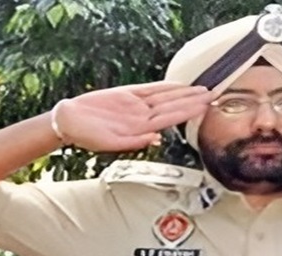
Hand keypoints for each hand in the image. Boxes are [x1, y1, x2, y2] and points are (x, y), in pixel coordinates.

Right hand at [53, 82, 212, 151]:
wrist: (68, 121)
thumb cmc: (86, 136)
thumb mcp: (110, 144)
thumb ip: (133, 143)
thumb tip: (156, 139)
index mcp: (141, 128)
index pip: (171, 117)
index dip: (189, 111)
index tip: (205, 106)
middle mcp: (142, 116)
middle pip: (174, 106)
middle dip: (194, 101)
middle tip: (213, 94)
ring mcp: (136, 105)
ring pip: (166, 97)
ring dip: (185, 93)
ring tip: (203, 89)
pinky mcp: (127, 95)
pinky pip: (151, 89)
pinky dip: (166, 86)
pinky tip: (179, 85)